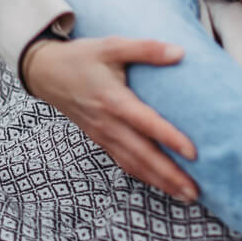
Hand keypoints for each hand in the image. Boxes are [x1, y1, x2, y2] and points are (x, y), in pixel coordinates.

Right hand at [21, 36, 197, 201]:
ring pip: (134, 164)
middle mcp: (108, 124)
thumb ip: (146, 49)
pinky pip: (123, 162)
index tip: (194, 153)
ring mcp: (103, 135)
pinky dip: (143, 176)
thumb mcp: (112, 45)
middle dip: (169, 175)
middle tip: (195, 191)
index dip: (170, 139)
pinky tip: (160, 184)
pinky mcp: (100, 139)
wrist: (46, 73)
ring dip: (160, 182)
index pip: (146, 124)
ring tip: (186, 195)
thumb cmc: (82, 57)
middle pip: (142, 155)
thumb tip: (180, 53)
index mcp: (114, 100)